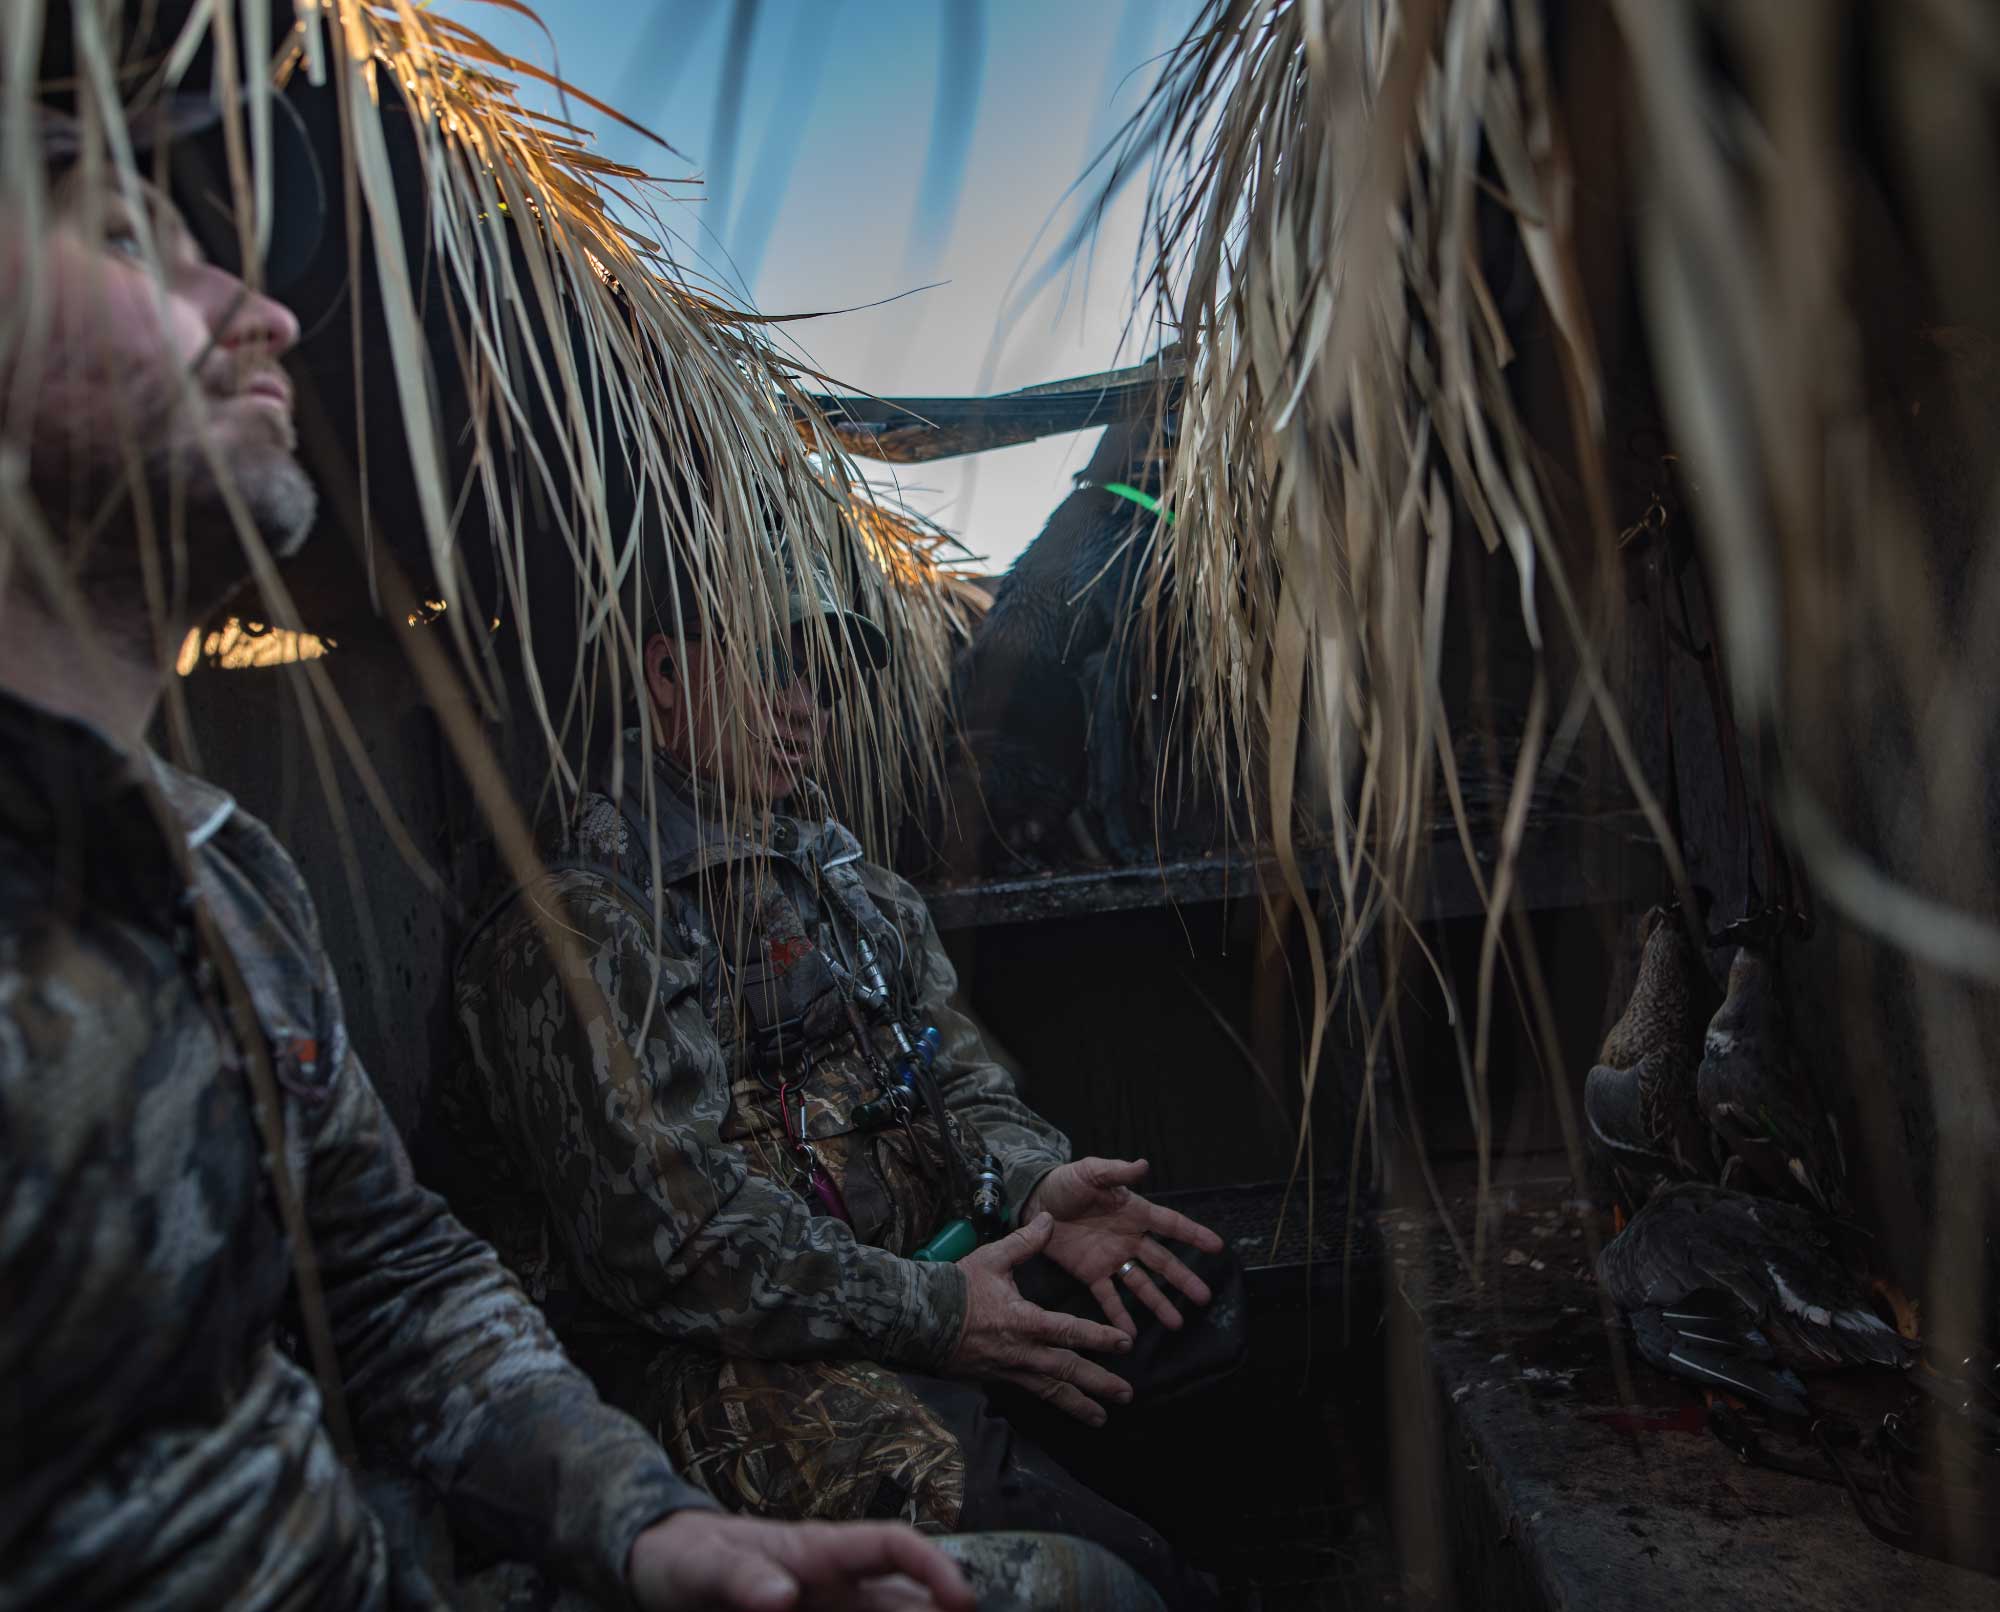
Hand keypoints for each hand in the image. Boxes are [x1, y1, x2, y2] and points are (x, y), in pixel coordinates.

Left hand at [627, 1508, 974, 1611]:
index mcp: (822, 1551)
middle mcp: (836, 1586)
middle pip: (904, 1601)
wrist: (662, 1574)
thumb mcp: (704, 1565)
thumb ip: (739, 1578)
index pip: (894, 1546)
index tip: (964, 1601)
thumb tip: (784, 1597)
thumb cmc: (687, 1556)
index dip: (935, 1566)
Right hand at [946, 1211, 1135, 1426]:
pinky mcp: (996, 1379)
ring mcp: (1009, 1370)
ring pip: (1050, 1391)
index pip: (1069, 1332)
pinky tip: (1063, 1410)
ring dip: (1079, 1404)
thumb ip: (1025, 1241)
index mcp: (1024, 1321)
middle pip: (1067, 1371)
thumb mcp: (992, 1258)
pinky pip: (1030, 1394)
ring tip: (1102, 1418)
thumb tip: (1050, 1217)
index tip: (1125, 1344)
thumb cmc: (957, 1287)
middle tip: (1126, 1394)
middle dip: (1099, 1383)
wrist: (918, 1319)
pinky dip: (1050, 1403)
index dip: (1099, 1338)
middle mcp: (1021, 1352)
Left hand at [1020, 1157, 1225, 1335]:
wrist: (1034, 1201)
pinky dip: (1119, 1315)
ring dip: (1158, 1303)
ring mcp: (1111, 1258)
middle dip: (1183, 1279)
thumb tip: (1144, 1164)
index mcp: (1133, 1212)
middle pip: (1162, 1261)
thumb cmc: (1065, 1182)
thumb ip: (1117, 1171)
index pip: (1170, 1224)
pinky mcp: (1090, 1273)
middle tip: (1204, 1297)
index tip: (1217, 1247)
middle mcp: (1128, 1239)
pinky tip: (1129, 1334)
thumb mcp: (1091, 1172)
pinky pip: (1109, 1297)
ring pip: (1141, 1284)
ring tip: (1176, 1323)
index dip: (1193, 1234)